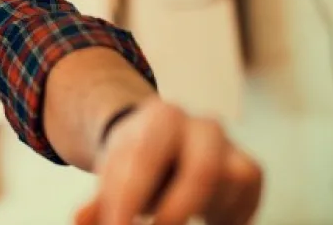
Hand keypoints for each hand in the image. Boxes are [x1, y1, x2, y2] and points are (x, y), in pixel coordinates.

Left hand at [74, 100, 263, 224]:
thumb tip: (81, 220)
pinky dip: (223, 220)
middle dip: (177, 213)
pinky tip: (203, 220)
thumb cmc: (135, 166)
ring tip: (166, 216)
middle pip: (203, 173)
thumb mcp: (112, 177)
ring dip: (199, 212)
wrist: (165, 147)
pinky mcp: (251, 171)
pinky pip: (245, 205)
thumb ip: (98, 202)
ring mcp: (232, 147)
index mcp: (162, 117)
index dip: (129, 202)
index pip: (146, 159)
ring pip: (227, 190)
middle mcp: (204, 126)